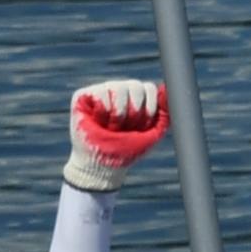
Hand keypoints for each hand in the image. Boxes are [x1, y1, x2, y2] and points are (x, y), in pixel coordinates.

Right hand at [64, 76, 167, 193]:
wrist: (104, 165)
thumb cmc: (128, 149)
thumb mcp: (153, 132)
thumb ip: (164, 111)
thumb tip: (167, 87)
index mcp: (138, 97)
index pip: (148, 88)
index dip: (149, 108)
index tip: (145, 125)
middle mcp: (120, 89)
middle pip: (135, 86)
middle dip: (135, 112)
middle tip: (126, 128)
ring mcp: (101, 90)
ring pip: (118, 88)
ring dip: (118, 115)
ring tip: (111, 127)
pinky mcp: (83, 95)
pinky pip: (100, 94)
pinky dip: (102, 113)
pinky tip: (98, 122)